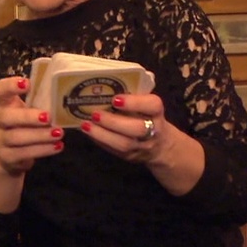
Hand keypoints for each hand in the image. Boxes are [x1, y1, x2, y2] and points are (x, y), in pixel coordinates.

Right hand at [0, 76, 64, 176]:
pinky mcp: (7, 156)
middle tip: (48, 117)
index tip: (27, 84)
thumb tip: (66, 94)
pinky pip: (23, 153)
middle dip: (28, 117)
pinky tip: (57, 146)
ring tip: (58, 133)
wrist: (12, 156)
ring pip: (16, 137)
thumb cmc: (25, 126)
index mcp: (5, 104)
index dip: (10, 85)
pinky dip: (42, 150)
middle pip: (6, 116)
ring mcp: (0, 139)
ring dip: (39, 135)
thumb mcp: (29, 112)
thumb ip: (40, 103)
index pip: (0, 90)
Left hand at [81, 93, 205, 195]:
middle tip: (95, 114)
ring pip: (124, 144)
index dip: (134, 102)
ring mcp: (142, 146)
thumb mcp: (146, 106)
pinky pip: (114, 151)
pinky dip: (99, 141)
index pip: (152, 105)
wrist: (160, 145)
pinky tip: (89, 133)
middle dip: (113, 121)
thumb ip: (132, 98)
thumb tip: (103, 89)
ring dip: (102, 134)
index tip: (115, 99)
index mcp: (157, 112)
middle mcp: (153, 130)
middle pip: (137, 128)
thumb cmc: (147, 117)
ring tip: (86, 125)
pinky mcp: (130, 157)